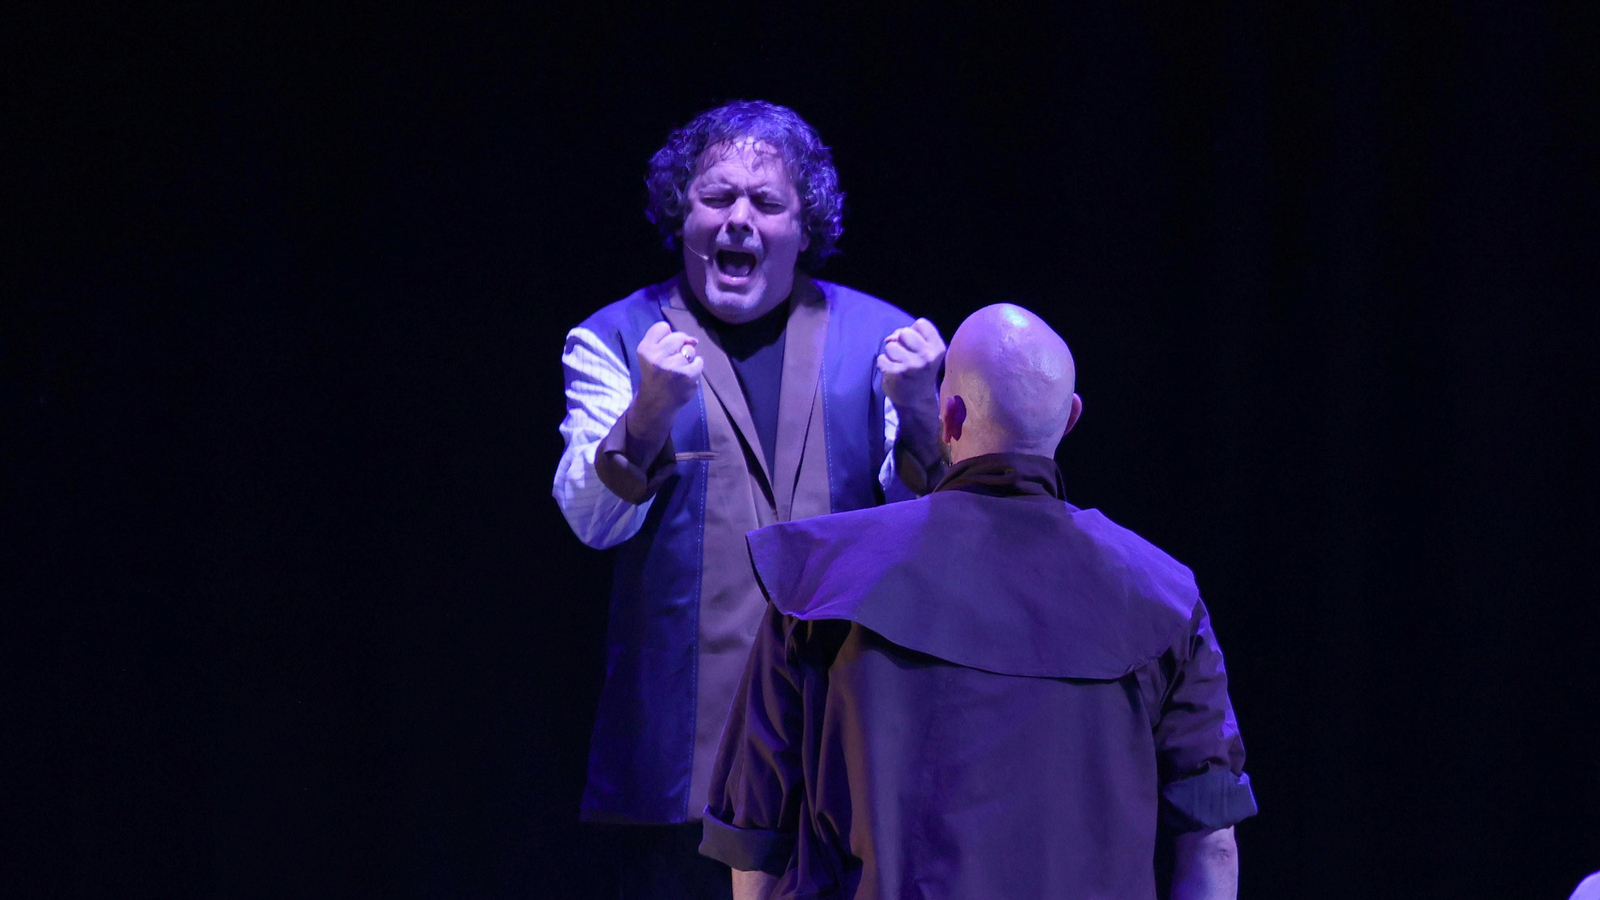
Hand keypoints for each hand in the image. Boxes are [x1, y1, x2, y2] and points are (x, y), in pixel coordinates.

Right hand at [631, 321, 704, 442]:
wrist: (656, 404)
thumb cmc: (654, 377)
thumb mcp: (649, 356)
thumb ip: (665, 340)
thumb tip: (694, 340)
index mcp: (645, 350)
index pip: (662, 327)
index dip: (666, 336)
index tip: (663, 349)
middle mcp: (657, 357)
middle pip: (678, 337)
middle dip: (679, 347)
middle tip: (672, 362)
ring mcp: (674, 367)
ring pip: (690, 350)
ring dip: (688, 359)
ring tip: (678, 371)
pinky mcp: (688, 376)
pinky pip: (699, 361)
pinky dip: (695, 367)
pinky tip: (686, 376)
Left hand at [877, 318, 944, 412]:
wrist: (917, 401)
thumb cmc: (919, 371)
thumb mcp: (923, 352)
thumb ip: (909, 337)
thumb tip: (889, 339)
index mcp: (937, 348)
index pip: (921, 323)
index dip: (914, 332)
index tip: (916, 346)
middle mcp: (927, 356)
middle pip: (904, 332)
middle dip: (900, 342)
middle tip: (906, 357)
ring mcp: (911, 366)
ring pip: (890, 346)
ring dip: (891, 355)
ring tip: (899, 366)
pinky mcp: (896, 374)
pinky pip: (881, 359)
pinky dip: (884, 365)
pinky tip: (893, 373)